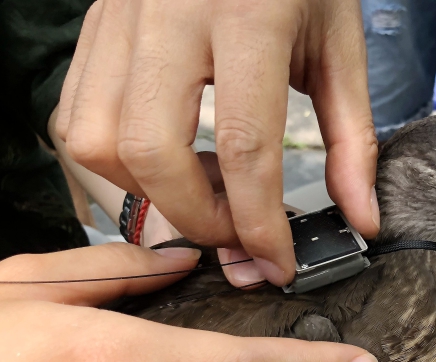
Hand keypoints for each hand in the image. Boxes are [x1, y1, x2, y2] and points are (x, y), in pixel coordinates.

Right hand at [56, 0, 378, 285]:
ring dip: (146, 194)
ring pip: (96, 139)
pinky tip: (165, 164)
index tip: (278, 263)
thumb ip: (352, 139)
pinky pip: (74, 115)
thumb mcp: (341, 48)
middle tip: (236, 234)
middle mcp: (169, 14)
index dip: (259, 223)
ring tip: (202, 194)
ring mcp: (120, 17)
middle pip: (152, 152)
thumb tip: (360, 221)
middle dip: (195, 218)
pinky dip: (112, 164)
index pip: (245, 146)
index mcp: (248, 16)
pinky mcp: (95, 25)